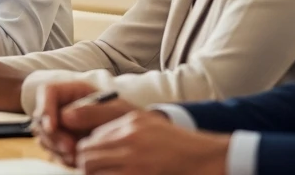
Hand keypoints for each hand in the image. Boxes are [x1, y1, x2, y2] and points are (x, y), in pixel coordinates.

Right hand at [36, 80, 138, 166]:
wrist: (139, 137)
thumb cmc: (128, 117)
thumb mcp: (114, 110)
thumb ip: (90, 111)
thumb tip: (65, 116)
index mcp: (72, 91)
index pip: (47, 92)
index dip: (46, 108)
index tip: (53, 126)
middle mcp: (63, 106)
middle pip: (41, 117)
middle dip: (53, 136)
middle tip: (70, 149)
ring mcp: (62, 125)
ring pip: (44, 135)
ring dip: (56, 148)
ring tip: (77, 156)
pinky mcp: (64, 142)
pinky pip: (53, 150)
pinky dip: (62, 157)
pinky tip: (77, 161)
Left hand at [77, 110, 228, 174]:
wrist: (207, 158)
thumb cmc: (180, 144)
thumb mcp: (150, 125)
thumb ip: (121, 130)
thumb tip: (94, 141)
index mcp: (130, 124)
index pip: (90, 139)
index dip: (88, 153)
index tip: (93, 162)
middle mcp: (129, 139)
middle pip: (86, 156)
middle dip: (87, 167)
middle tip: (95, 174)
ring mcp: (134, 160)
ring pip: (92, 170)